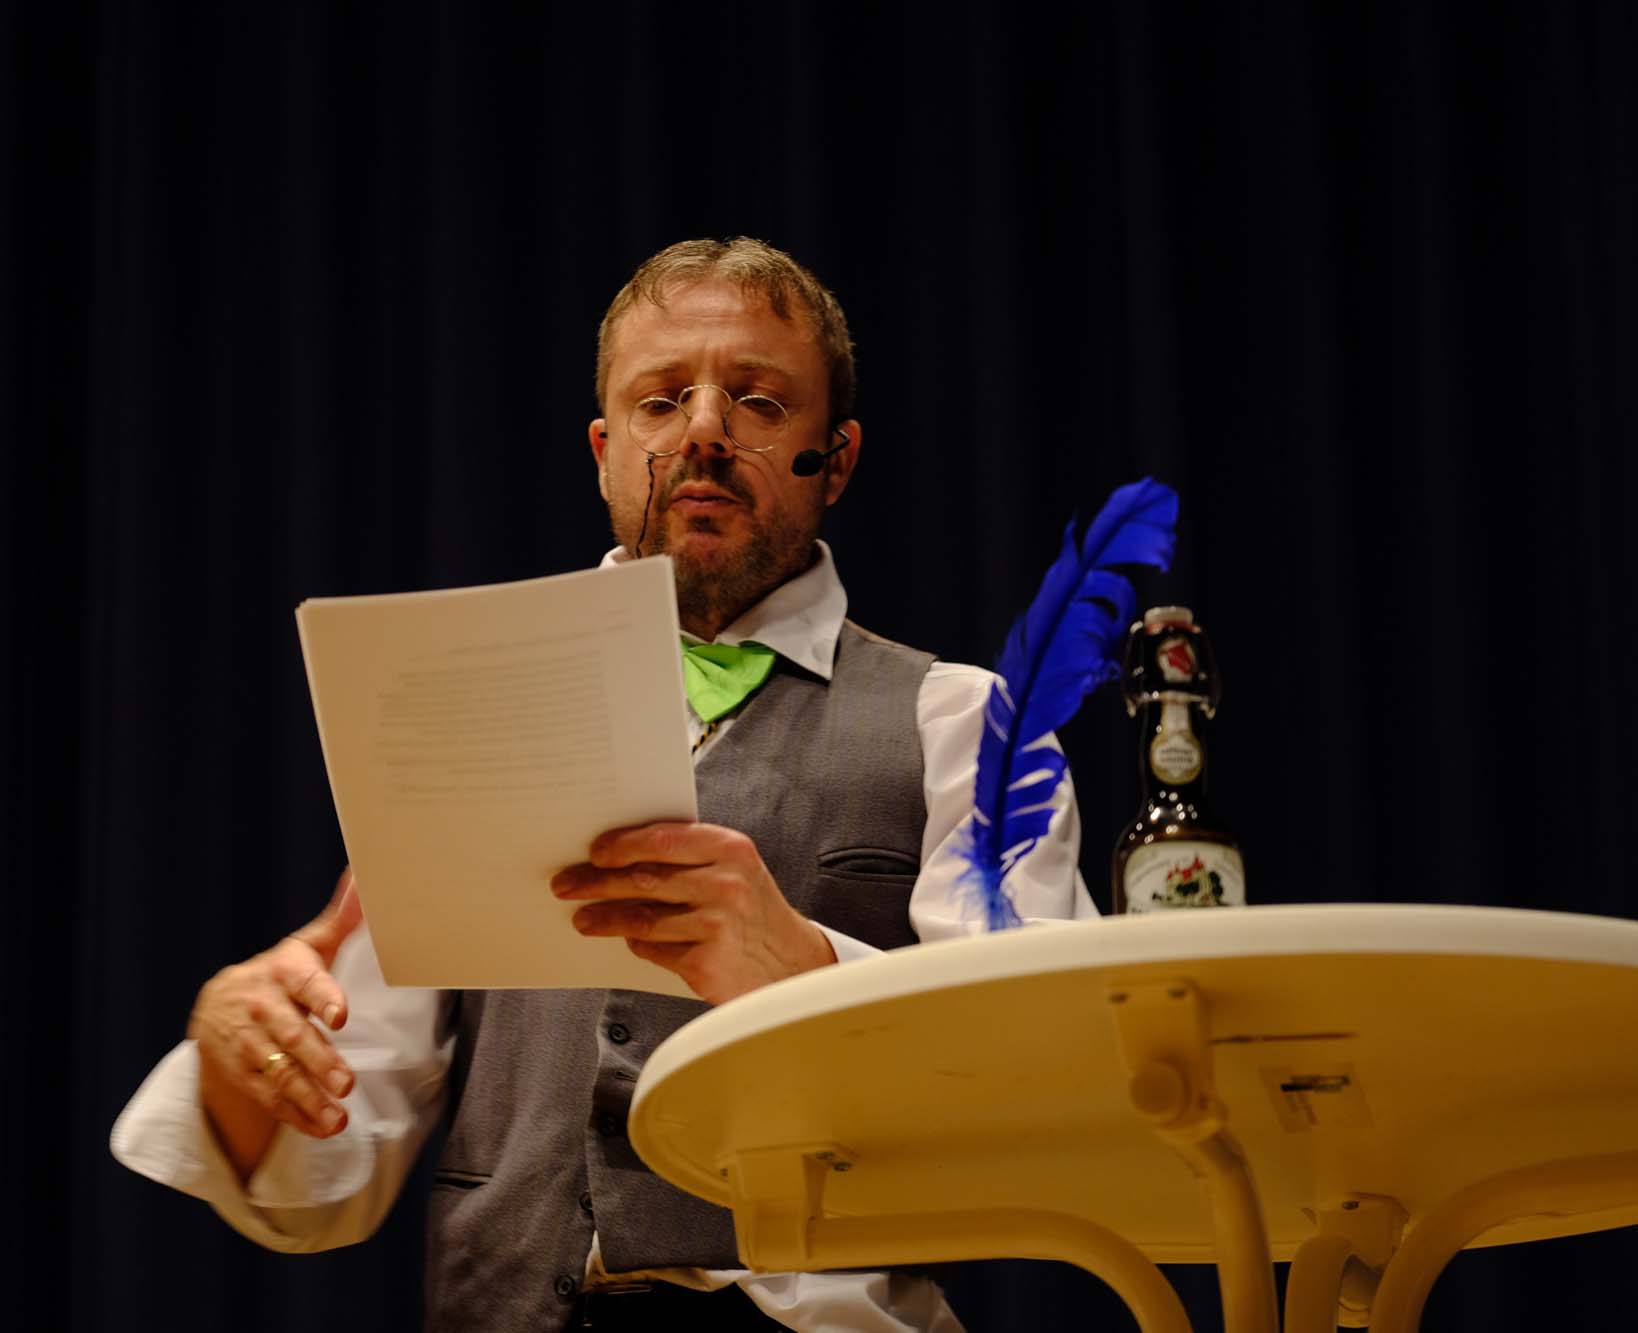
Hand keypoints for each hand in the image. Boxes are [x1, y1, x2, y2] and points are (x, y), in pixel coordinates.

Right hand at [188, 868, 363, 1175]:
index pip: (302, 982)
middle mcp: (261, 1007)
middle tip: (347, 1083)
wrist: (218, 1004)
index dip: (321, 996)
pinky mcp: (241, 1073)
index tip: (341, 1014)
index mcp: (282, 970)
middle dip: (319, 1061)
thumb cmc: (282, 972)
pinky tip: (322, 1129)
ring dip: (308, 1097)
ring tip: (339, 1118)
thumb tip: (364, 878)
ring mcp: (247, 1043)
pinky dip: (295, 1115)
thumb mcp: (307, 946)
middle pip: (291, 1036)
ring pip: (277, 1073)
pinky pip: (268, 1097)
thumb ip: (341, 919)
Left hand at [552, 822, 836, 1004]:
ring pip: (642, 917)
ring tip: (582, 919)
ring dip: (604, 918)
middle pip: (644, 879)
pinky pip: (654, 949)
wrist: (792, 965)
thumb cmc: (752, 912)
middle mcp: (726, 883)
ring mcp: (717, 924)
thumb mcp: (734, 871)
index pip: (663, 840)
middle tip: (566, 884)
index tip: (594, 852)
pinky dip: (637, 944)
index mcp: (732, 849)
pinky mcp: (707, 962)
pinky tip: (627, 940)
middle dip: (598, 882)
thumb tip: (619, 856)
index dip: (622, 845)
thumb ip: (689, 859)